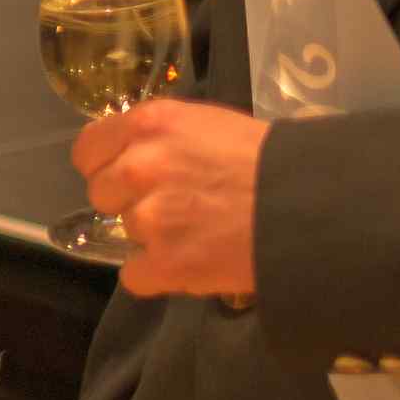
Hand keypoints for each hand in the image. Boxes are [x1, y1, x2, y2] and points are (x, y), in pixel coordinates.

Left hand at [77, 101, 266, 300]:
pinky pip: (135, 275)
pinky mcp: (166, 262)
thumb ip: (163, 140)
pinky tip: (190, 262)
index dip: (105, 165)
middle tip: (173, 205)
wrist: (311, 205)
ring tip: (198, 231)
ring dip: (153, 237)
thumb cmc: (269, 159)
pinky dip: (158, 275)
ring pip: (125, 233)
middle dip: (130, 201)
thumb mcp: (208, 126)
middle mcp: (139, 166)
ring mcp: (149, 217)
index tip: (125, 176)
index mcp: (149, 125)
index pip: (88, 150)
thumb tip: (135, 158)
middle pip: (101, 193)